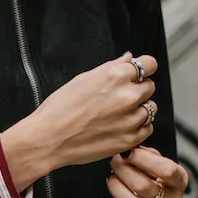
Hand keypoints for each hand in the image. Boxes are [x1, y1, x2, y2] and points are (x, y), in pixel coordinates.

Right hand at [0, 52, 158, 187]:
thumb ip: (112, 67)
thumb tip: (129, 58)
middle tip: (118, 99)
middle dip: (137, 90)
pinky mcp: (129, 139)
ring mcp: (130, 119)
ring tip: (116, 116)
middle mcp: (127, 96)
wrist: (47, 139)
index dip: (143, 70)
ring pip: (150, 109)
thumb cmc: (59, 109)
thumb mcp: (83, 79)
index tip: (137, 76)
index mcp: (116, 75)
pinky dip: (137, 128)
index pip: (150, 64)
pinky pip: (147, 129)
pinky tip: (120, 127)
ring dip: (138, 110)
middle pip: (150, 87)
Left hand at [108, 146, 186, 197]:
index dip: (143, 160)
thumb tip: (128, 149)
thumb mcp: (158, 162)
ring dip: (117, 190)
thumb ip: (147, 154)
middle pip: (144, 187)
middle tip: (114, 163)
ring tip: (112, 180)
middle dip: (123, 172)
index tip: (128, 153)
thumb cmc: (156, 177)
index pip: (167, 170)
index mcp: (179, 181)